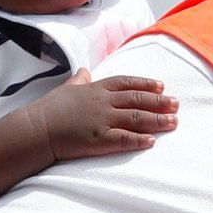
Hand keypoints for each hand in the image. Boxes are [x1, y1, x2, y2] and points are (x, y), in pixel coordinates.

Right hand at [26, 69, 177, 161]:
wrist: (35, 129)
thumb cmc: (49, 109)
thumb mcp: (65, 89)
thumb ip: (79, 80)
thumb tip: (84, 71)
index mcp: (95, 89)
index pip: (126, 83)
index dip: (145, 84)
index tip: (161, 86)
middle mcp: (102, 102)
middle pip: (137, 99)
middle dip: (159, 101)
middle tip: (177, 104)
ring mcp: (101, 120)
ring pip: (136, 118)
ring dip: (157, 120)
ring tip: (174, 122)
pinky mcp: (98, 140)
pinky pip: (123, 139)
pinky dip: (139, 140)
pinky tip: (152, 141)